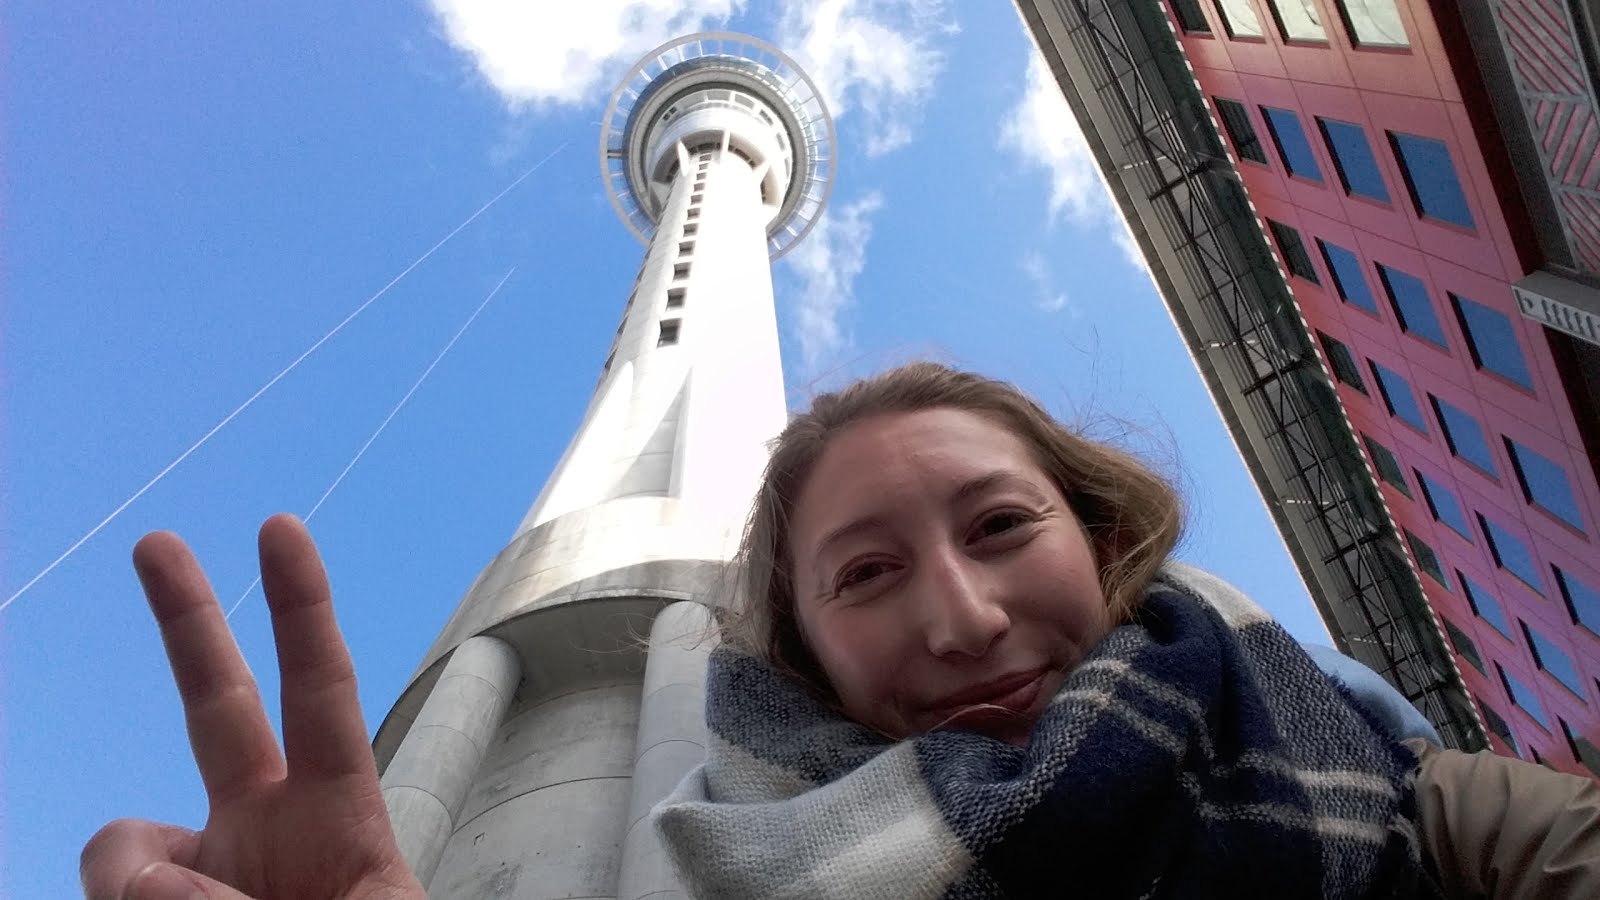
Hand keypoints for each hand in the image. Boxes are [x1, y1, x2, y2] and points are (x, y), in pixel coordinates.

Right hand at [80, 514, 424, 899]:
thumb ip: (267, 892)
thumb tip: (156, 882)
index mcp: (340, 816)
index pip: (321, 690)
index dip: (302, 610)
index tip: (279, 528)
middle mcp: (265, 829)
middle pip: (218, 702)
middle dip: (187, 620)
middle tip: (155, 540)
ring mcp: (201, 873)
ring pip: (121, 844)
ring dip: (140, 887)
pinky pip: (109, 897)